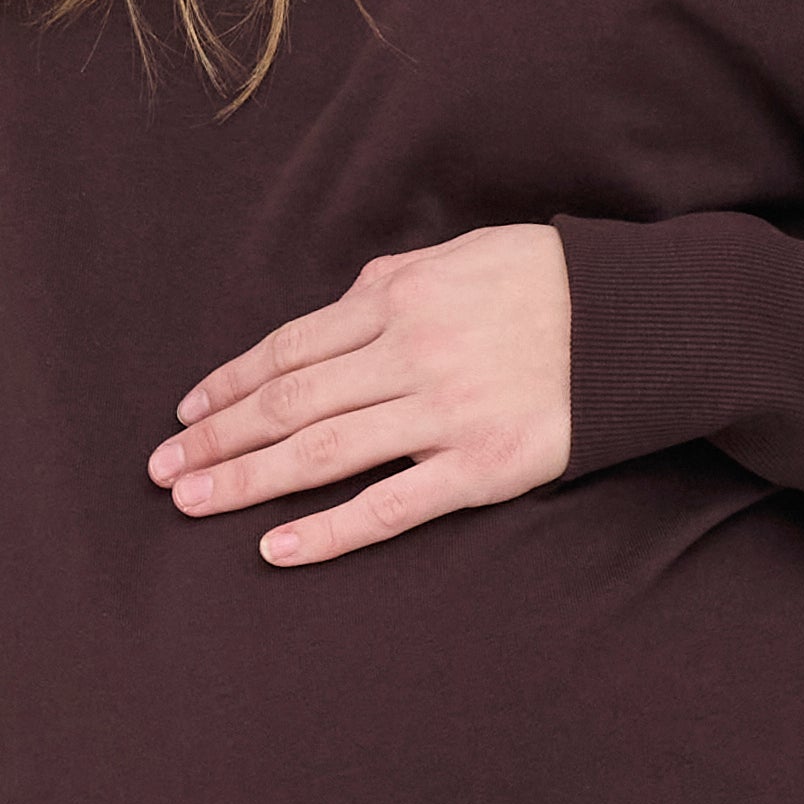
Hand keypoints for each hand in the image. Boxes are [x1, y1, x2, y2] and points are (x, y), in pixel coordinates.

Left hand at [150, 225, 571, 565]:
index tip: (187, 414)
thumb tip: (342, 307)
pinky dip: (327, 530)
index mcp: (396, 296)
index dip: (230, 383)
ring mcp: (444, 413)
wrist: (640, 321)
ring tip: (191, 503)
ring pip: (321, 452)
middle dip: (217, 438)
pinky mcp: (482, 465)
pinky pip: (390, 504)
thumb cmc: (549, 281)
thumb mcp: (461, 255)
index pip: (289, 347)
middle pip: (288, 401)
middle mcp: (408, 353)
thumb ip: (394, 282)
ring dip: (247, 480)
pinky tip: (276, 548)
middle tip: (163, 470)